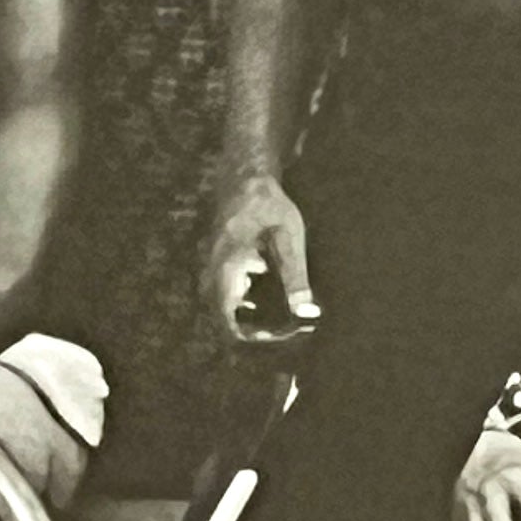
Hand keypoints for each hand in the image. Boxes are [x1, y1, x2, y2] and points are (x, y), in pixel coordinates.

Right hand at [209, 171, 319, 348]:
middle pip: (232, 323)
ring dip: (261, 321)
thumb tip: (307, 313)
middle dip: (264, 332)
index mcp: (226, 274)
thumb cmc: (269, 207)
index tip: (288, 337)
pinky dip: (257, 307)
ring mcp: (214, 276)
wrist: (245, 182)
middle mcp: (213, 279)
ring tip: (295, 321)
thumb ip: (296, 276)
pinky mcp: (221, 272)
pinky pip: (234, 300)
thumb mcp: (289, 239)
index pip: (231, 325)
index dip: (259, 339)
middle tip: (298, 330)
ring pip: (233, 313)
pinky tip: (284, 303)